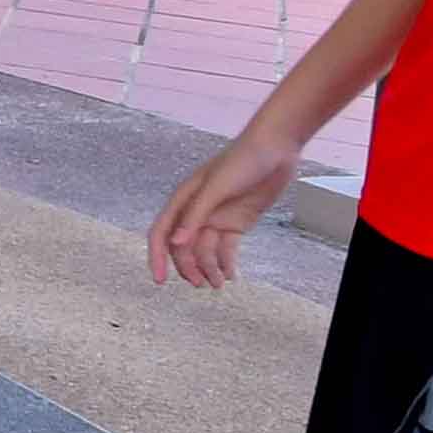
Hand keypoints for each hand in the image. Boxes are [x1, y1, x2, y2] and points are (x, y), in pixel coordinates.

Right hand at [150, 124, 309, 290]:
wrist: (275, 148)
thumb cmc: (242, 160)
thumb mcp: (216, 187)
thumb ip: (195, 216)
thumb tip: (176, 243)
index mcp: (184, 200)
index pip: (162, 233)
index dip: (157, 257)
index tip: (161, 280)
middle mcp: (196, 212)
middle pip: (183, 248)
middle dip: (189, 267)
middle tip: (202, 284)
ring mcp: (216, 218)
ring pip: (205, 251)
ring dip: (209, 269)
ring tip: (219, 284)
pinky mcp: (236, 223)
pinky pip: (226, 249)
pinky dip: (226, 263)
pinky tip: (231, 275)